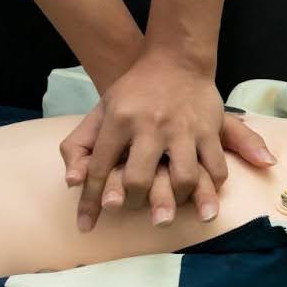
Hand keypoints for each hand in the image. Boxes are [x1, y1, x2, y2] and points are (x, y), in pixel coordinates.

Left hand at [59, 51, 273, 231]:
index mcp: (119, 120)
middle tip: (138, 212)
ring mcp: (183, 128)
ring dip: (178, 201)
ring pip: (183, 178)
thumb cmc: (133, 91)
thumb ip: (81, 146)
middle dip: (135, 203)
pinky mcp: (210, 129)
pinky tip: (204, 196)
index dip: (91, 202)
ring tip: (175, 209)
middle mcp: (150, 125)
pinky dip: (212, 186)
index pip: (100, 169)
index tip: (85, 227)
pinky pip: (215, 167)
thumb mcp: (102, 110)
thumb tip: (71, 182)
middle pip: (139, 179)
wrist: (176, 59)